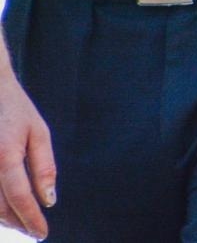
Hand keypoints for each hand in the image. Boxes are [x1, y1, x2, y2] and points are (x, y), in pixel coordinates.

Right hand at [0, 73, 54, 239]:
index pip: (20, 198)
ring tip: (21, 222)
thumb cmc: (15, 110)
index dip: (32, 219)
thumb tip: (49, 200)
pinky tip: (5, 209)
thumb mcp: (38, 133)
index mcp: (5, 155)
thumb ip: (44, 167)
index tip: (43, 234)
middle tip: (34, 230)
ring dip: (3, 219)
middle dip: (18, 223)